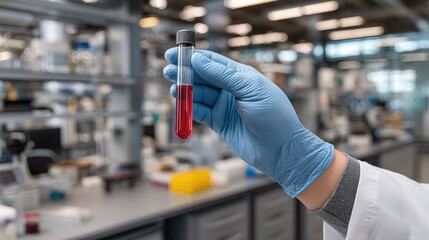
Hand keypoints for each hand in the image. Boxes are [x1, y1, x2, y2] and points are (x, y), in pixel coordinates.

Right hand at [164, 48, 333, 196]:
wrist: (280, 150)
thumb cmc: (272, 115)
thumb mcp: (249, 89)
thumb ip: (222, 75)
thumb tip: (199, 59)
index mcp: (241, 76)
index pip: (213, 62)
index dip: (194, 56)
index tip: (175, 53)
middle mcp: (231, 89)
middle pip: (203, 77)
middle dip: (185, 73)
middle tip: (168, 70)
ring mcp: (225, 106)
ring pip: (199, 95)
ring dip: (186, 91)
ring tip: (174, 87)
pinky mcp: (219, 123)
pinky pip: (200, 112)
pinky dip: (189, 107)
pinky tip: (180, 101)